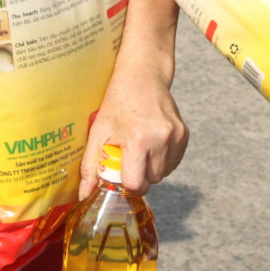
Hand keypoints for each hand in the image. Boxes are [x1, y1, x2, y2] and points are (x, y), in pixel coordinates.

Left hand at [79, 58, 187, 196]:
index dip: (126, 183)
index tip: (119, 172)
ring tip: (139, 148)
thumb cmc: (117, 102)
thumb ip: (90, 166)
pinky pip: (174, 162)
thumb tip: (85, 196)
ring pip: (164, 173)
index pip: (136, 184)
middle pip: (152, 181)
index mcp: (138, 140)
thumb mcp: (98, 131)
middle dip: (139, 176)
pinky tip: (151, 144)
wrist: (143, 74)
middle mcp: (161, 139)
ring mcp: (176, 136)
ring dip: (151, 168)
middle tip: (128, 158)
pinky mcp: (184, 134)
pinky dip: (163, 159)